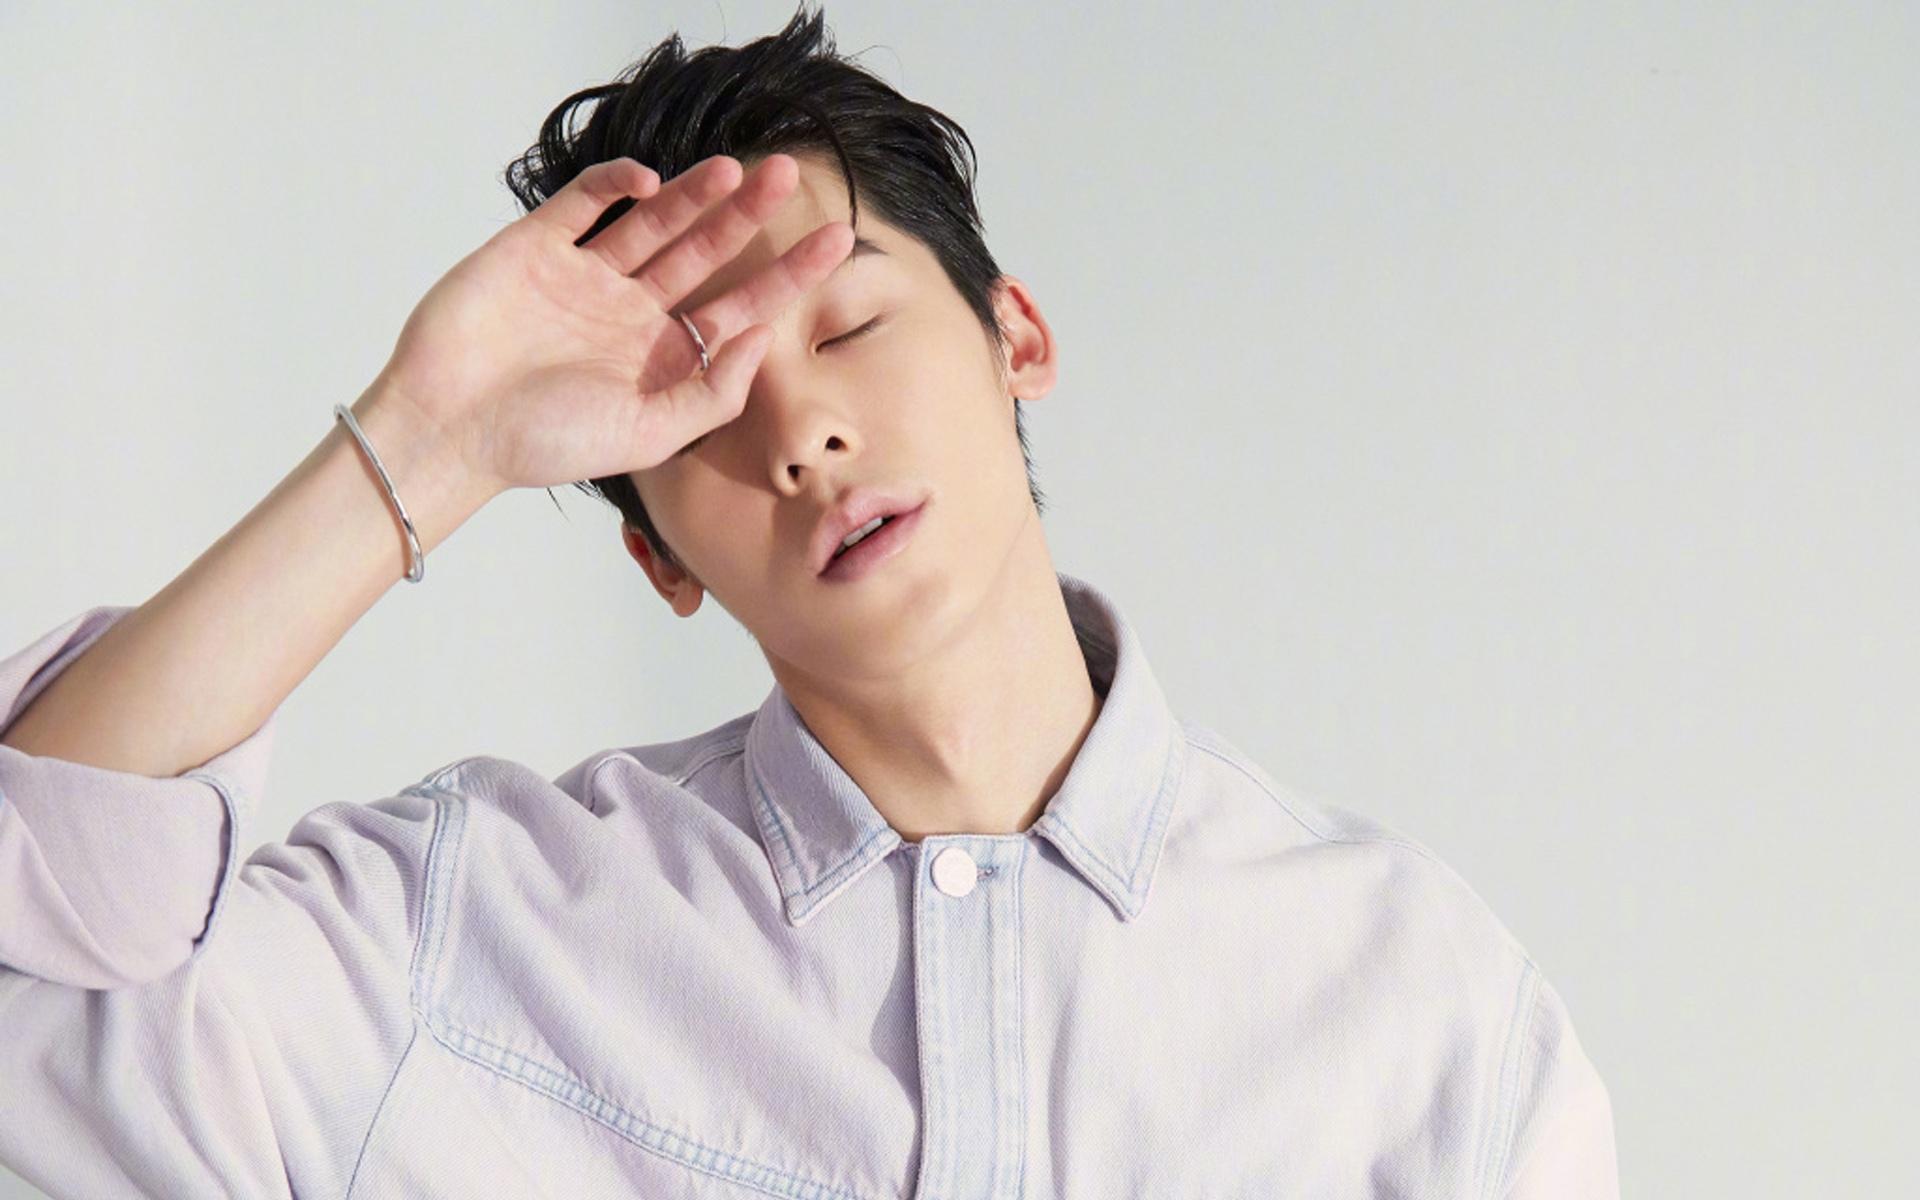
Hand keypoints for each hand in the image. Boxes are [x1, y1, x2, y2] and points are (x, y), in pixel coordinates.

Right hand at [369, 152, 852, 496]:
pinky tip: (651, 182)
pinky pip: (585, 205)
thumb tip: (764, 337)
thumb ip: (711, 392)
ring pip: (653, 223)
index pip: (739, 307)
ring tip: (737, 170)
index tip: (840, 242)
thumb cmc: (544, 443)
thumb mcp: (648, 436)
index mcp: (661, 357)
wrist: (451, 429)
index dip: (788, 274)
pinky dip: (617, 187)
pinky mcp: (536, 249)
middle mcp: (630, 313)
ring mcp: (584, 277)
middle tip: (788, 174)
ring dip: (694, 194)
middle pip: (704, 252)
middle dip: (747, 216)